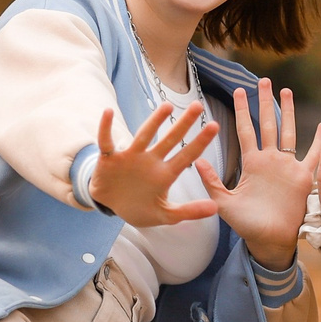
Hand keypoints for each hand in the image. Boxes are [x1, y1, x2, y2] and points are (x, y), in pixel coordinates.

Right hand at [89, 102, 221, 226]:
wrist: (111, 206)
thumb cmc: (140, 207)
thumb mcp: (166, 215)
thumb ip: (189, 212)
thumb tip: (215, 208)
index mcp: (165, 174)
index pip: (186, 155)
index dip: (200, 142)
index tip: (215, 126)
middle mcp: (150, 160)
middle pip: (169, 139)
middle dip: (184, 124)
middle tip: (198, 106)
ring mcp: (130, 157)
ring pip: (143, 136)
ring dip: (154, 122)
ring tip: (167, 106)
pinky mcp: (109, 158)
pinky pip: (106, 141)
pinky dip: (105, 128)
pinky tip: (108, 113)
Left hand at [219, 80, 314, 268]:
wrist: (269, 240)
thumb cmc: (246, 225)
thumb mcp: (223, 203)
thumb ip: (212, 181)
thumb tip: (197, 160)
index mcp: (251, 163)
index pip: (245, 130)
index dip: (243, 110)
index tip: (239, 90)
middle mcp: (269, 160)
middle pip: (267, 123)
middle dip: (265, 102)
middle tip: (264, 80)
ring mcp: (287, 166)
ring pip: (288, 131)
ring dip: (288, 111)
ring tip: (286, 91)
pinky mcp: (303, 176)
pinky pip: (316, 153)